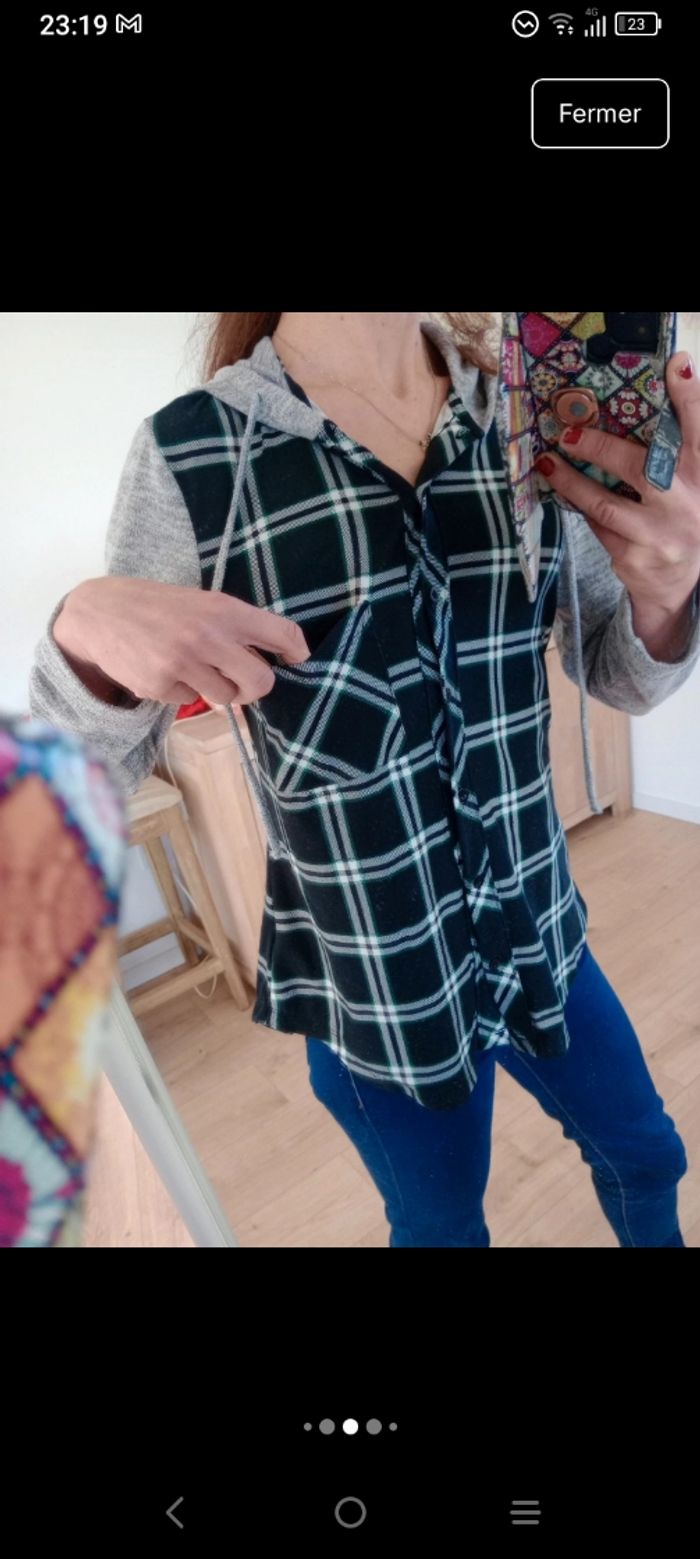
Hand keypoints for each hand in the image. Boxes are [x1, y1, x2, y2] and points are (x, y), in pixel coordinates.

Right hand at [56, 576, 310, 706]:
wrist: (99, 612)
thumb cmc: (159, 607)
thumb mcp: (201, 603)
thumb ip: (235, 626)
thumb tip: (275, 656)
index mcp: (224, 610)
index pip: (281, 634)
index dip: (297, 651)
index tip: (295, 660)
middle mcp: (208, 636)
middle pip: (261, 682)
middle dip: (255, 686)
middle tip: (242, 680)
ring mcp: (183, 663)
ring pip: (225, 696)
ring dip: (215, 688)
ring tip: (192, 666)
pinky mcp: (160, 685)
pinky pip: (189, 701)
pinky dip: (181, 691)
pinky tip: (164, 669)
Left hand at [534, 352, 699, 619]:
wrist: (678, 587)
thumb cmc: (679, 520)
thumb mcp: (686, 486)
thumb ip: (667, 457)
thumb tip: (616, 421)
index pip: (699, 430)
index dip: (690, 396)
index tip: (678, 365)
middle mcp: (687, 504)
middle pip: (640, 467)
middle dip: (600, 447)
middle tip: (568, 434)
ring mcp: (659, 534)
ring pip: (605, 504)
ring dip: (571, 482)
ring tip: (548, 463)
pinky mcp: (634, 558)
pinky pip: (598, 527)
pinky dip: (581, 508)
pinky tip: (567, 494)